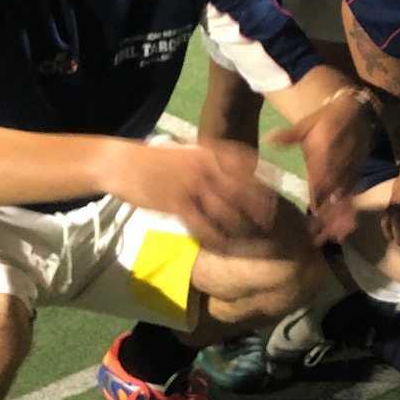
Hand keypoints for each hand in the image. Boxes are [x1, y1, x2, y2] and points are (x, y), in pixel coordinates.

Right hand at [109, 139, 277, 252]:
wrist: (124, 164)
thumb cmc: (158, 160)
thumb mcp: (189, 153)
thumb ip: (212, 161)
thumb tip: (238, 171)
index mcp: (210, 151)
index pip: (246, 165)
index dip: (263, 181)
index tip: (276, 197)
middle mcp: (205, 166)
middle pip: (241, 188)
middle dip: (258, 207)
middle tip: (271, 223)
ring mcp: (191, 185)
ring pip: (226, 209)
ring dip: (241, 225)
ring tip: (253, 238)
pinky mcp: (177, 203)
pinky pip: (203, 225)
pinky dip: (216, 238)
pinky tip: (225, 247)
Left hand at [268, 88, 379, 242]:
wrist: (357, 113)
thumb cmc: (326, 120)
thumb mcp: (307, 124)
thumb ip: (289, 136)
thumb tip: (268, 139)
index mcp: (324, 156)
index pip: (319, 182)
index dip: (316, 201)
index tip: (310, 219)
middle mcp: (338, 168)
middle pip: (332, 197)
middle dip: (327, 218)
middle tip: (317, 239)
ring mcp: (349, 174)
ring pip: (344, 200)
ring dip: (338, 220)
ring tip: (332, 238)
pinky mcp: (356, 176)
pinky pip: (352, 197)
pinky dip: (348, 213)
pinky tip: (343, 230)